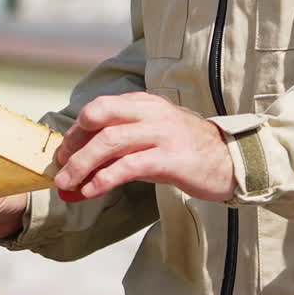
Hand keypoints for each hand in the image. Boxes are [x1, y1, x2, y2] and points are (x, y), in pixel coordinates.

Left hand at [53, 92, 235, 201]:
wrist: (231, 162)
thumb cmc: (187, 151)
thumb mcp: (153, 138)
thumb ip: (123, 146)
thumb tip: (85, 165)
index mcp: (145, 103)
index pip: (100, 108)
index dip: (76, 131)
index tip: (64, 153)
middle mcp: (151, 112)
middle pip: (99, 115)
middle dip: (74, 141)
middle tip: (62, 166)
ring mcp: (162, 133)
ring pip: (109, 141)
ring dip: (81, 164)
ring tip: (67, 184)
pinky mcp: (170, 159)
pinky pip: (128, 166)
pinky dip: (103, 179)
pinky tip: (90, 191)